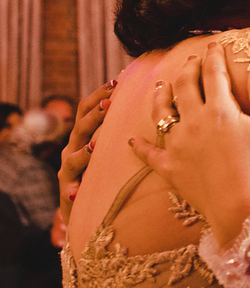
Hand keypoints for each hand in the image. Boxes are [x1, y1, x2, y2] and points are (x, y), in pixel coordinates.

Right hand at [58, 79, 115, 223]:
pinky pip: (69, 190)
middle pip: (81, 128)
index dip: (99, 95)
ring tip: (95, 146)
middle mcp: (73, 149)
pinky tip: (76, 192)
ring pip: (73, 158)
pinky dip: (72, 190)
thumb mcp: (109, 148)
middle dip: (94, 115)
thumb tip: (145, 104)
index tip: (116, 81)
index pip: (87, 110)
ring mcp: (68, 170)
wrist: (83, 207)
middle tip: (108, 103)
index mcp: (83, 137)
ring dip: (84, 152)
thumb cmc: (101, 172)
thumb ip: (118, 129)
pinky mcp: (67, 192)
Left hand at [131, 42, 249, 245]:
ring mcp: (178, 145)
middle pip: (186, 87)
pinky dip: (139, 145)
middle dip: (189, 70)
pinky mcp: (170, 168)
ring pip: (162, 113)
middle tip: (192, 61)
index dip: (214, 57)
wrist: (242, 209)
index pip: (214, 75)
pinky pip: (149, 154)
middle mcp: (194, 122)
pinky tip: (131, 139)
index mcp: (220, 111)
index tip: (215, 45)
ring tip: (161, 86)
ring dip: (161, 96)